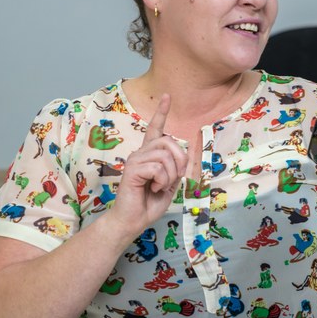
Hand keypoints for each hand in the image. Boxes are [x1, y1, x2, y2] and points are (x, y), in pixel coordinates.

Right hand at [107, 94, 187, 232]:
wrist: (132, 221)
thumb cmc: (149, 204)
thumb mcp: (170, 185)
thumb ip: (176, 170)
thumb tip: (184, 158)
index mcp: (149, 155)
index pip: (155, 129)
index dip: (161, 112)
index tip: (167, 96)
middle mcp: (140, 153)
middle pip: (169, 142)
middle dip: (179, 161)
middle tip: (174, 178)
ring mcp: (135, 160)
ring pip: (165, 155)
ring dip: (170, 175)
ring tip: (160, 186)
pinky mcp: (132, 169)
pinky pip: (157, 167)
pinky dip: (162, 180)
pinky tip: (153, 188)